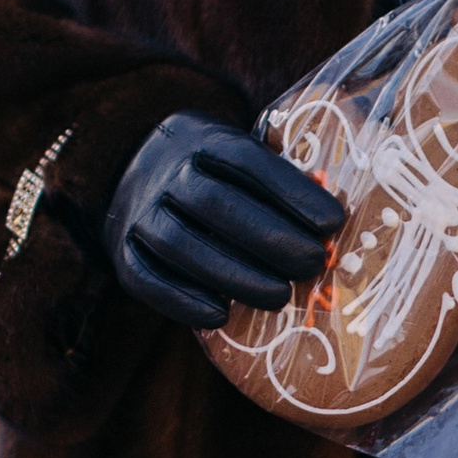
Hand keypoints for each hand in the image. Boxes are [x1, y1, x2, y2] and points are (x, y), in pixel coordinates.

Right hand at [103, 113, 340, 329]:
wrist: (134, 169)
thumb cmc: (213, 171)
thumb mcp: (238, 154)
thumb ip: (277, 180)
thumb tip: (335, 226)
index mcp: (204, 140)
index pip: (248, 162)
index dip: (292, 193)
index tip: (333, 223)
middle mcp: (166, 172)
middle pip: (216, 205)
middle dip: (270, 238)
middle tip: (312, 265)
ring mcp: (139, 211)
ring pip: (180, 244)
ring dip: (233, 275)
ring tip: (278, 297)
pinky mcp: (121, 249)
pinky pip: (146, 278)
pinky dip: (182, 301)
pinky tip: (221, 316)